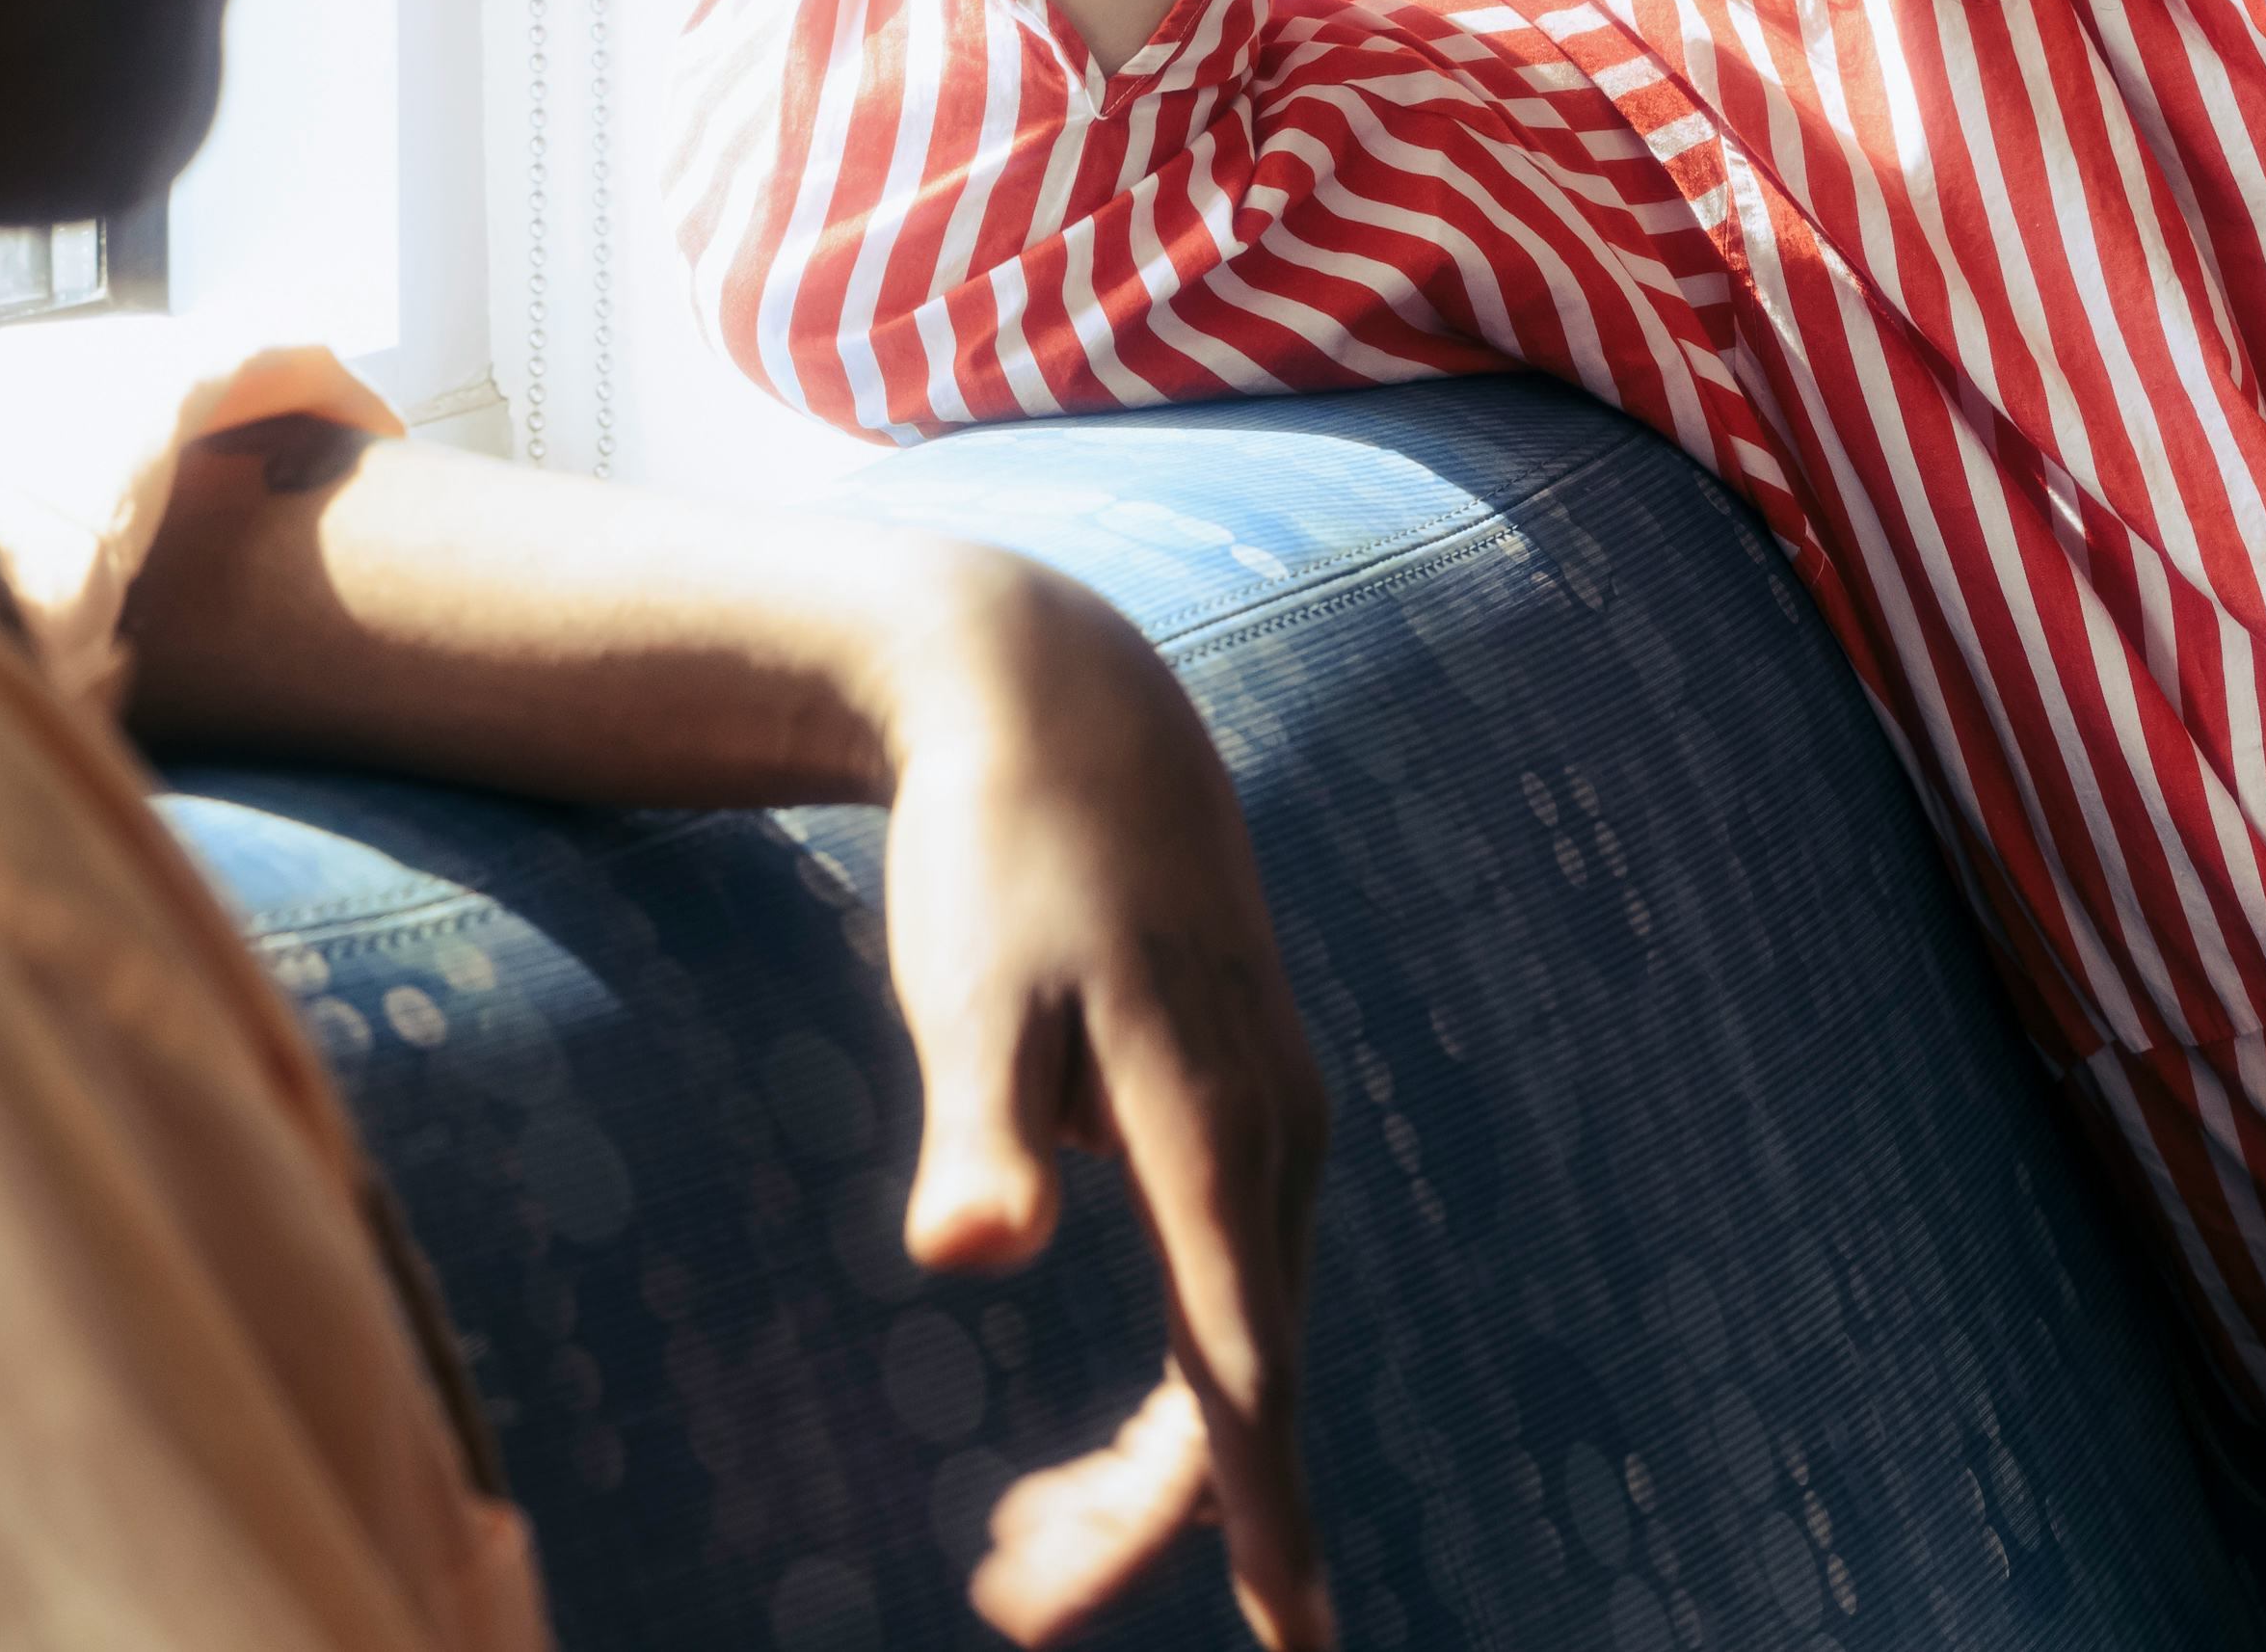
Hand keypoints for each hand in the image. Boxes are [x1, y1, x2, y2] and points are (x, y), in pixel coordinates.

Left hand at [871, 570, 1333, 1645]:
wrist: (1064, 708)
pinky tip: (1078, 1442)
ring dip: (1142, 1467)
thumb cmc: (1000, 854)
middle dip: (1147, 1521)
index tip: (1296, 1642)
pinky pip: (1226, 1292)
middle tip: (1008, 1603)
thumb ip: (978, 1126)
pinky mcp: (1244, 1111)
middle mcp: (1276, 1140)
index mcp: (1216, 1132)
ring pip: (1237, 1345)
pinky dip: (1168, 1387)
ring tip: (1014, 1552)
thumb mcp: (969, 987)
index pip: (1247, 1368)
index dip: (1261, 1515)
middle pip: (1240, 1382)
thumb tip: (970, 1251)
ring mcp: (1273, 1123)